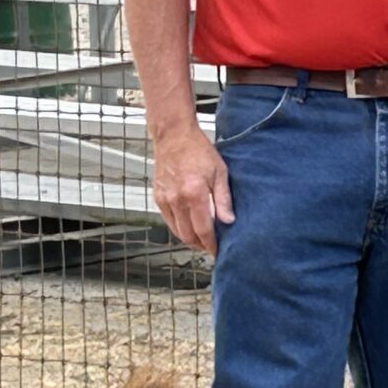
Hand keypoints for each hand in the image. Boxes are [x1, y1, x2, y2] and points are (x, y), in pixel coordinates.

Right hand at [152, 123, 232, 255]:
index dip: (211, 244)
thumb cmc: (198, 150)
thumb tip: (228, 221)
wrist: (173, 136)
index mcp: (194, 194)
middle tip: (212, 246)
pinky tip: (189, 225)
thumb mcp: (219, 172)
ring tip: (202, 239)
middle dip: (201, 245)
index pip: (203, 230)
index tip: (218, 250)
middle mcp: (177, 200)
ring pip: (177, 231)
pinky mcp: (158, 197)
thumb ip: (223, 199)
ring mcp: (165, 199)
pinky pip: (169, 221)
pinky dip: (179, 228)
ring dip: (190, 239)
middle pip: (188, 235)